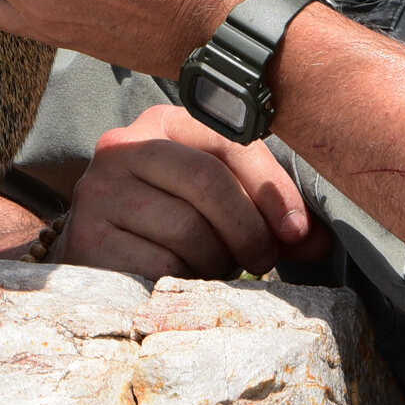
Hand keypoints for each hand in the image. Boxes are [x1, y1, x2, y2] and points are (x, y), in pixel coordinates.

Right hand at [52, 104, 333, 277]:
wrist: (100, 255)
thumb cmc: (172, 222)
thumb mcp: (220, 201)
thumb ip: (268, 211)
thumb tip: (316, 240)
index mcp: (162, 123)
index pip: (228, 142)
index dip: (270, 189)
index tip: (297, 231)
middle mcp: (123, 147)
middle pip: (207, 181)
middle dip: (248, 228)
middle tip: (263, 260)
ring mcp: (99, 192)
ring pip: (187, 229)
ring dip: (216, 260)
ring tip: (214, 267)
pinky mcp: (88, 238)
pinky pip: (160, 265)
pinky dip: (185, 281)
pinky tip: (184, 280)